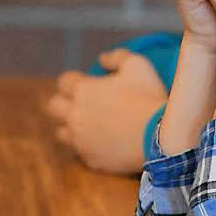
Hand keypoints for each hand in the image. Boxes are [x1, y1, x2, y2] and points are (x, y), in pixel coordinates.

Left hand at [45, 49, 166, 173]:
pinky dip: (89, 147)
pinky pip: (81, 152)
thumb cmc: (149, 98)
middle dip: (65, 103)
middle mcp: (75, 115)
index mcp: (83, 90)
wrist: (161, 136)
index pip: (64, 82)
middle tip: (84, 104)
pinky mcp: (90, 158)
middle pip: (54, 107)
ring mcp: (81, 139)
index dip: (75, 82)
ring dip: (71, 127)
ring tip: (90, 126)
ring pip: (61, 133)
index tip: (89, 84)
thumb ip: (117, 57)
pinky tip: (104, 143)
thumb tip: (102, 59)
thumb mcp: (138, 65)